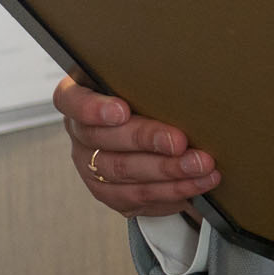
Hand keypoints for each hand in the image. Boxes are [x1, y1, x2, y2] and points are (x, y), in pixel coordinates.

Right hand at [54, 76, 219, 218]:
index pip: (72, 100)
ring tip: (201, 165)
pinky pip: (138, 196)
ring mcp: (91, 166)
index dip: (93, 108)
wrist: (149, 137)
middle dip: (147, 140)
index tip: (121, 110)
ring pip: (124, 172)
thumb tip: (187, 78)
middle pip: (104, 140)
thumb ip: (150, 82)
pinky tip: (197, 184)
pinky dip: (172, 191)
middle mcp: (81, 134)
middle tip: (180, 141)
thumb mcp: (143, 84)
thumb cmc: (146, 99)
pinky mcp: (109, 192)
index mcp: (80, 98)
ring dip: (167, 170)